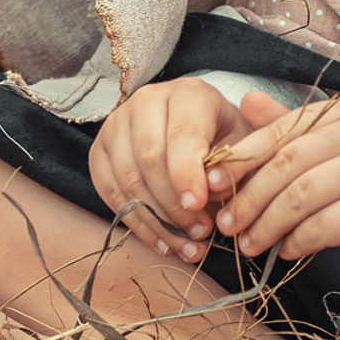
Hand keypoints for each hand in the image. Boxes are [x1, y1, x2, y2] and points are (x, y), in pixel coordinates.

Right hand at [87, 78, 257, 262]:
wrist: (198, 128)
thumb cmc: (223, 137)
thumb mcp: (240, 144)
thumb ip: (230, 166)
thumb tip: (207, 195)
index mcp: (188, 93)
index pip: (182, 134)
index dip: (188, 174)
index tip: (199, 206)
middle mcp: (147, 101)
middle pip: (150, 159)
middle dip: (174, 205)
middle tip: (199, 233)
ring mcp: (117, 124)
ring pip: (128, 178)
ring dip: (157, 221)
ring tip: (185, 245)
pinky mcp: (100, 149)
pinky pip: (109, 191)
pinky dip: (136, 223)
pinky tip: (162, 242)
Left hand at [208, 95, 339, 286]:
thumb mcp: (333, 156)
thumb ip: (291, 131)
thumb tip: (245, 101)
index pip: (280, 132)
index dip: (240, 161)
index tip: (208, 187)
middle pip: (285, 164)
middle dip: (248, 198)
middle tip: (225, 224)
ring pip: (299, 196)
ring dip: (266, 224)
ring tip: (249, 245)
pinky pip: (321, 225)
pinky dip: (295, 242)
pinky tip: (285, 253)